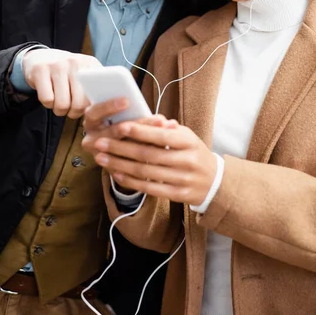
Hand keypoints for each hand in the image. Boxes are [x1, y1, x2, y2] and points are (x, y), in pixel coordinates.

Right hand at [23, 48, 101, 117]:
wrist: (40, 56)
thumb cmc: (66, 72)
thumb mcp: (84, 73)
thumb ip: (95, 87)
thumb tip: (103, 108)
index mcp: (91, 64)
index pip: (98, 93)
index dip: (92, 108)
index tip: (87, 110)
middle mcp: (75, 62)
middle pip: (79, 104)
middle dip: (74, 113)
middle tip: (70, 110)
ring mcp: (57, 65)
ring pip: (62, 104)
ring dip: (60, 110)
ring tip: (59, 104)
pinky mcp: (40, 70)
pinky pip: (47, 99)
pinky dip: (48, 104)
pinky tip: (49, 97)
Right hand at [82, 97, 176, 159]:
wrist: (110, 146)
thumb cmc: (119, 121)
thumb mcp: (121, 113)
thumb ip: (135, 110)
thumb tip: (161, 116)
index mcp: (91, 121)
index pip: (95, 112)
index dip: (110, 106)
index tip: (127, 101)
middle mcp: (91, 139)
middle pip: (114, 132)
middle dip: (140, 125)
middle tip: (160, 120)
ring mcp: (100, 156)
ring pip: (124, 150)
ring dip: (148, 142)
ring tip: (167, 135)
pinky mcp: (112, 170)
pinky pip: (130, 166)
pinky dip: (148, 158)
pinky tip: (163, 152)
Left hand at [91, 120, 216, 205]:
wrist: (215, 182)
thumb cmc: (194, 153)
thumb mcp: (187, 137)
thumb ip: (168, 128)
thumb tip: (150, 119)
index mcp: (189, 142)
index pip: (161, 136)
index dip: (140, 131)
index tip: (119, 126)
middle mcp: (187, 161)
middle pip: (149, 154)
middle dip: (121, 148)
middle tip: (100, 142)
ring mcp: (182, 179)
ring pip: (145, 172)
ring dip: (120, 164)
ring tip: (102, 157)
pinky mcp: (177, 195)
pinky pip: (150, 188)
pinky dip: (131, 181)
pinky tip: (116, 173)